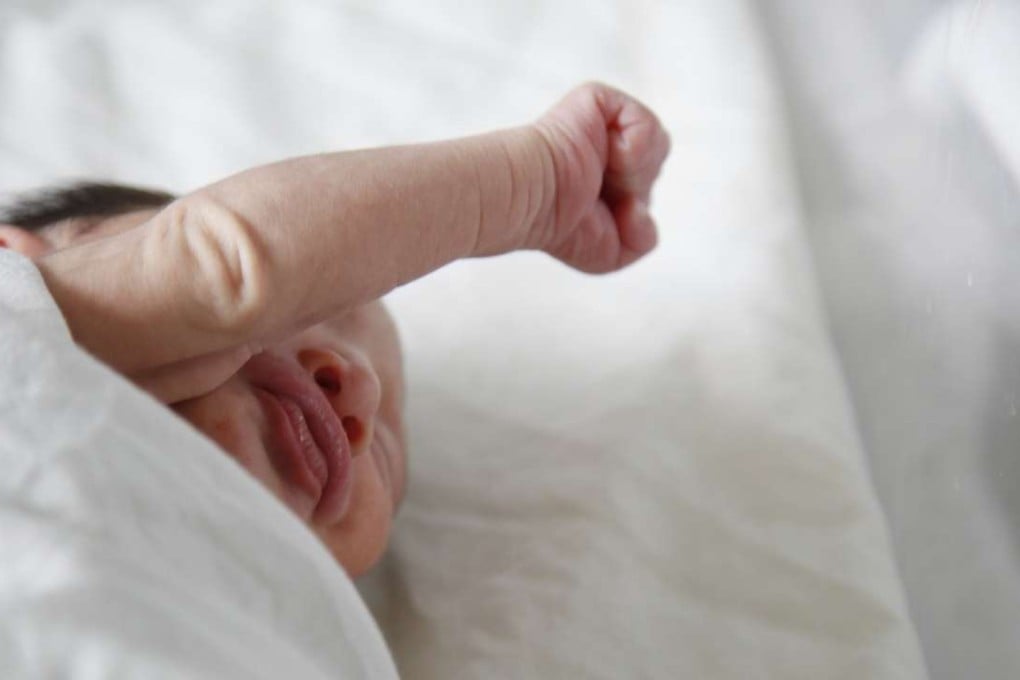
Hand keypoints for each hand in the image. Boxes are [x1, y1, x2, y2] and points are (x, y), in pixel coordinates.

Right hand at [530, 83, 669, 272]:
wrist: (529, 196)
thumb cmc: (554, 224)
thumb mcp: (611, 253)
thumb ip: (643, 237)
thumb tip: (640, 203)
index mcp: (603, 179)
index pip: (646, 191)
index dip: (635, 217)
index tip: (597, 219)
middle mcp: (605, 150)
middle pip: (655, 169)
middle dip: (634, 192)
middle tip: (596, 196)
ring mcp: (603, 124)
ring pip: (659, 145)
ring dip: (636, 173)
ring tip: (602, 175)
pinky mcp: (599, 100)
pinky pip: (646, 125)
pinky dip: (633, 150)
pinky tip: (604, 155)